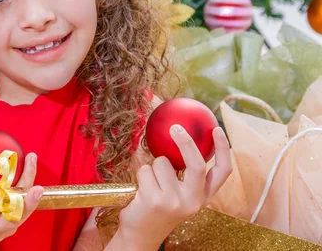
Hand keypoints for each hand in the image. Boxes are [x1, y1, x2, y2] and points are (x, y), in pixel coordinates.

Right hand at [0, 153, 43, 243]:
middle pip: (6, 222)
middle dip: (21, 206)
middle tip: (33, 189)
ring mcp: (1, 228)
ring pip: (20, 216)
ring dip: (32, 200)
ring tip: (39, 183)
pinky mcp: (11, 223)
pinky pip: (23, 207)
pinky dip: (29, 188)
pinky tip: (31, 164)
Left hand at [112, 125, 231, 250]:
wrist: (140, 235)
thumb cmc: (159, 208)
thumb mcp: (180, 195)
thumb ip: (185, 175)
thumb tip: (182, 137)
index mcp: (202, 197)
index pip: (222, 172)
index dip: (223, 149)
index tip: (216, 129)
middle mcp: (192, 201)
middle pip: (196, 164)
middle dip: (186, 142)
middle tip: (175, 127)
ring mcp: (174, 201)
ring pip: (162, 163)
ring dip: (152, 166)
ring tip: (151, 184)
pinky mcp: (154, 200)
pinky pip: (145, 170)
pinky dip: (141, 174)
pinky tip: (141, 190)